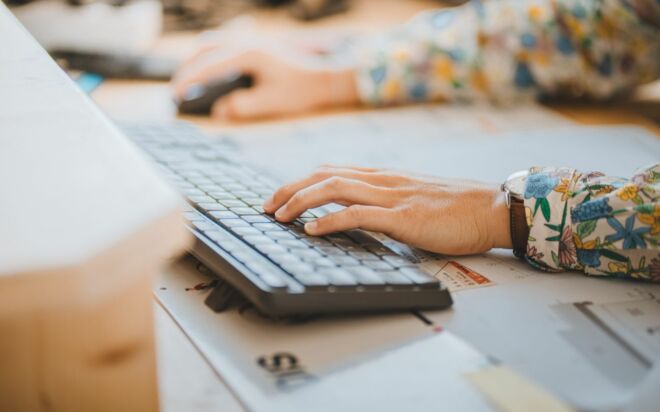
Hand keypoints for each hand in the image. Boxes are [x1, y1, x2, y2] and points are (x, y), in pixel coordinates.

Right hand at [172, 47, 357, 119]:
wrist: (323, 78)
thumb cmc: (300, 89)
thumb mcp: (272, 102)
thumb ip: (243, 106)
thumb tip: (219, 111)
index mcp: (249, 54)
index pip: (210, 64)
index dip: (190, 79)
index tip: (176, 94)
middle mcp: (247, 43)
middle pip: (205, 50)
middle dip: (188, 69)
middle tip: (176, 92)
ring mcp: (250, 42)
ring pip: (213, 45)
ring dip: (197, 62)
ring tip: (188, 84)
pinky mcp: (254, 47)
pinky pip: (224, 47)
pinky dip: (210, 58)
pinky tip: (208, 75)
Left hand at [263, 166, 511, 254]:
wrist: (491, 209)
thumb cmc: (455, 209)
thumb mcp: (413, 199)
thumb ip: (386, 203)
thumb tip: (359, 216)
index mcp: (384, 176)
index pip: (332, 170)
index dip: (301, 180)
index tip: (280, 195)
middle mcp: (383, 180)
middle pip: (324, 175)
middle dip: (290, 188)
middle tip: (267, 205)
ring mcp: (392, 196)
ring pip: (335, 188)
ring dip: (301, 201)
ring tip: (279, 216)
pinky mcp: (403, 217)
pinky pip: (357, 214)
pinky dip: (329, 220)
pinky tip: (311, 230)